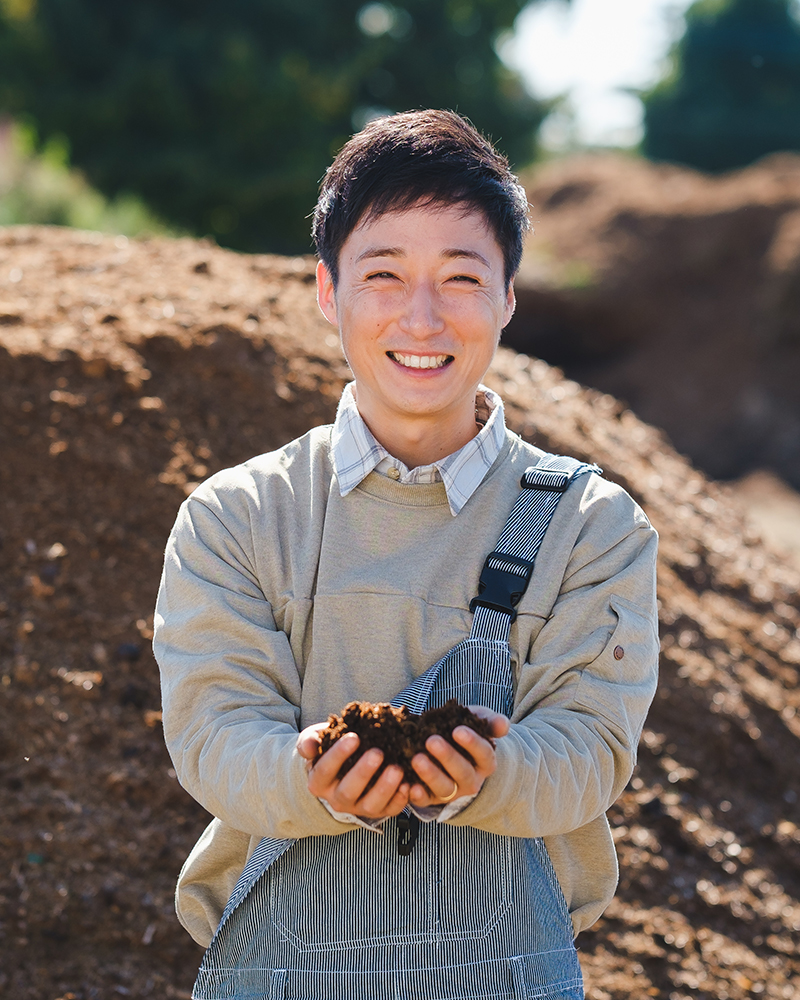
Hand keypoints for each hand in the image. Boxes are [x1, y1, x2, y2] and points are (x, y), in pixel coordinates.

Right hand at [296, 723, 410, 819]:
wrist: (343, 766)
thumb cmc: (330, 748)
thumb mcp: (315, 740)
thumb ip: (310, 741)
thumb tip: (309, 747)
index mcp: (319, 782)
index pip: (325, 770)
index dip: (338, 755)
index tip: (354, 737)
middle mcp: (337, 799)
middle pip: (348, 792)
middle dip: (363, 772)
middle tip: (377, 753)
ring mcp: (358, 808)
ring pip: (370, 805)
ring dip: (384, 788)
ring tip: (397, 769)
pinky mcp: (379, 811)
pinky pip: (389, 810)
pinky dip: (400, 800)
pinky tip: (408, 785)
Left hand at [408, 706, 509, 808]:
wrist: (450, 747)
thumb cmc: (465, 730)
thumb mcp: (478, 721)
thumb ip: (490, 721)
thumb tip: (502, 726)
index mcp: (486, 763)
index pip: (484, 754)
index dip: (472, 743)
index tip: (458, 730)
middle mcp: (471, 781)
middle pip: (463, 773)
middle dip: (447, 757)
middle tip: (432, 741)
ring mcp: (452, 792)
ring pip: (444, 789)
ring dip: (430, 775)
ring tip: (416, 758)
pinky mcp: (432, 798)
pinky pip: (425, 800)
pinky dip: (416, 795)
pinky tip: (408, 786)